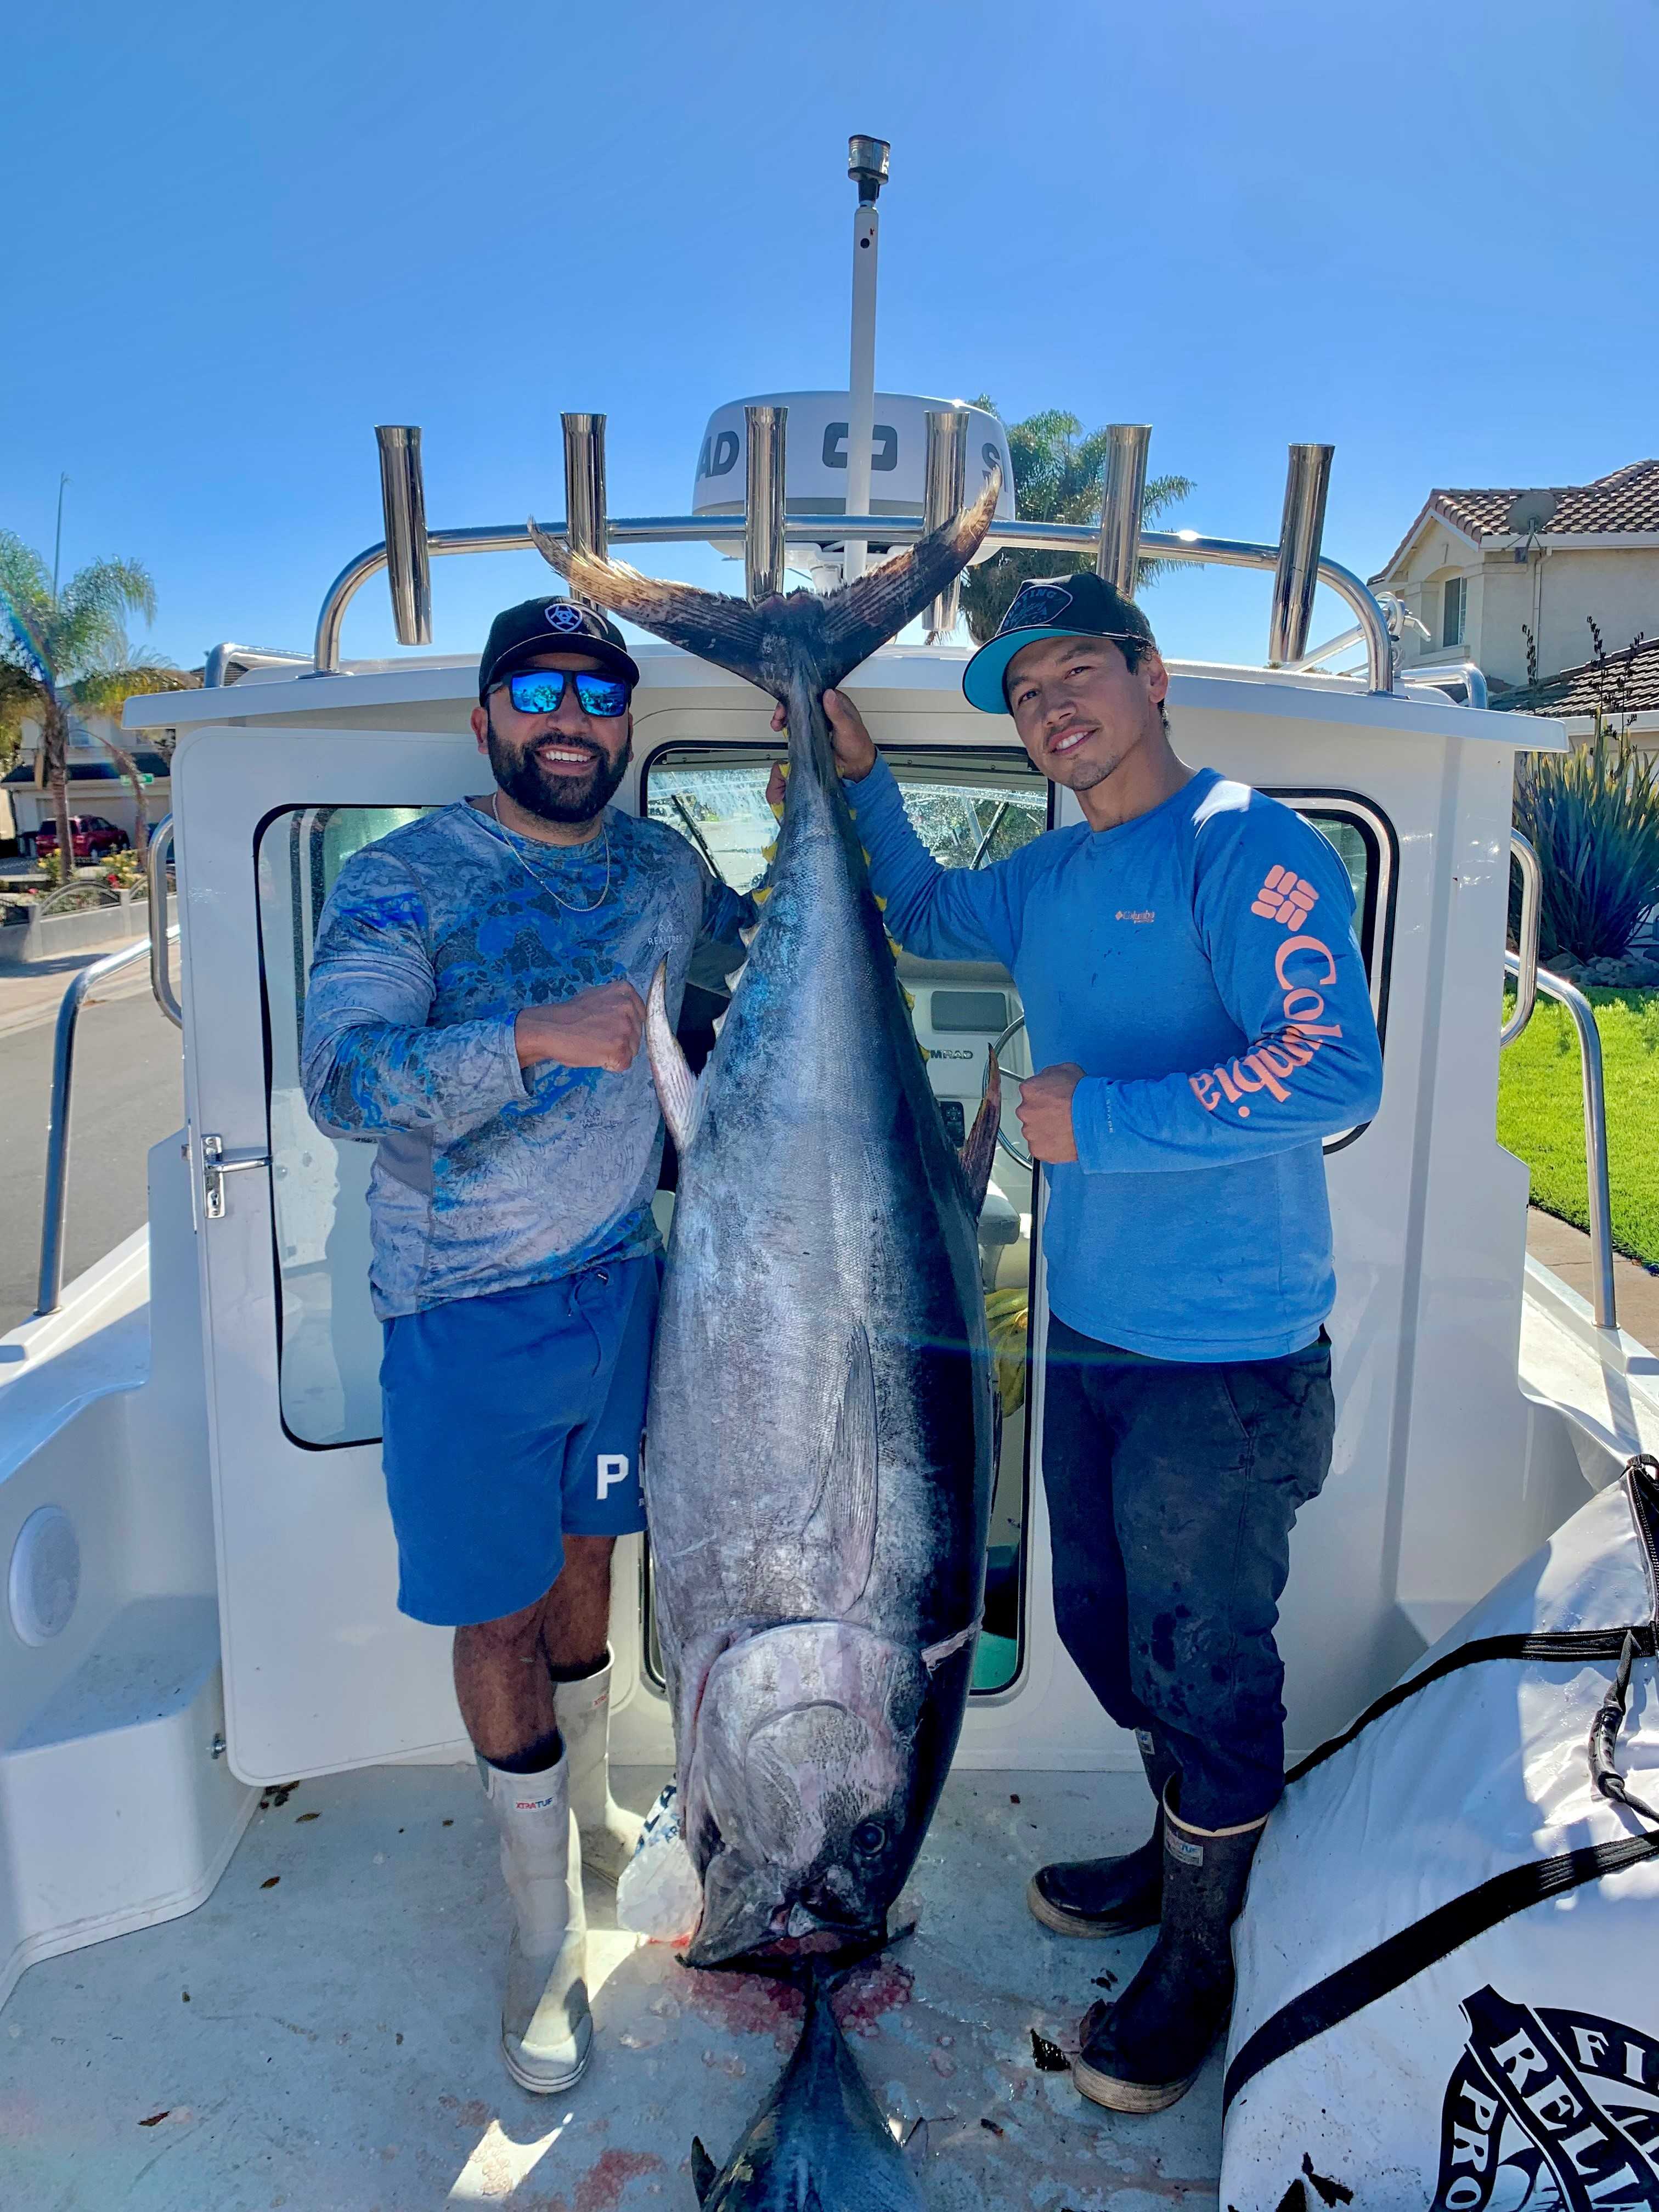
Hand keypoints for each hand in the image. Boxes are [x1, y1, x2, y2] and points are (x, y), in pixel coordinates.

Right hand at [515, 979, 644, 1072]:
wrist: (550, 1028)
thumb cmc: (568, 1015)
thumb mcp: (597, 996)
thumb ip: (616, 1002)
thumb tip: (628, 1013)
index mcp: (625, 991)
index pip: (639, 1016)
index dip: (624, 1026)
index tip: (608, 1028)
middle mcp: (629, 1008)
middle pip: (637, 1034)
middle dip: (621, 1039)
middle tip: (597, 1037)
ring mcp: (626, 1029)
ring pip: (632, 1050)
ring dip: (616, 1052)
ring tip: (595, 1045)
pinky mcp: (620, 1050)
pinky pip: (624, 1065)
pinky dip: (610, 1065)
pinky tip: (595, 1055)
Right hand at [767, 687, 877, 783]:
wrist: (856, 766)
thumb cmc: (857, 745)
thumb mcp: (847, 726)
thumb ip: (837, 712)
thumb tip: (828, 694)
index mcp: (836, 702)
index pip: (813, 691)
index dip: (799, 694)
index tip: (788, 700)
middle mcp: (825, 709)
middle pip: (802, 702)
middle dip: (788, 706)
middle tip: (779, 715)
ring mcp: (818, 721)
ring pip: (798, 713)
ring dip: (786, 717)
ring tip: (777, 723)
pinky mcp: (812, 733)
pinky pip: (798, 727)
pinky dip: (789, 727)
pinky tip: (782, 730)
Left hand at [1017, 1064, 1083, 1163]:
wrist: (1095, 1119)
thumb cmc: (1085, 1096)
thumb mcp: (1066, 1070)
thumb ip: (1049, 1076)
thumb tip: (1047, 1080)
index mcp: (1029, 1090)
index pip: (1030, 1092)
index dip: (1043, 1096)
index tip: (1052, 1101)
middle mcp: (1025, 1111)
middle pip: (1030, 1112)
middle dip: (1042, 1114)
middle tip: (1060, 1115)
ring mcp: (1030, 1132)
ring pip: (1034, 1131)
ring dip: (1045, 1130)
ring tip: (1064, 1128)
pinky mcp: (1038, 1149)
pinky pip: (1041, 1147)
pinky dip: (1050, 1145)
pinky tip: (1063, 1139)